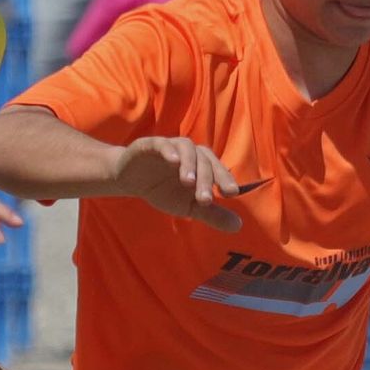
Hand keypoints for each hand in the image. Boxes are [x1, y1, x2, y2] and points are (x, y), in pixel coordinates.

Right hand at [109, 136, 242, 230]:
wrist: (130, 179)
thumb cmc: (164, 190)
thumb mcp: (188, 206)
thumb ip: (212, 213)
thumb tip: (238, 225)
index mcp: (200, 164)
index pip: (216, 169)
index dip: (224, 179)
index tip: (231, 193)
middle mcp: (188, 152)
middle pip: (203, 160)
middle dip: (205, 179)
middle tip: (205, 199)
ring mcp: (170, 146)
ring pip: (186, 148)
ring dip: (189, 164)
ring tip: (188, 182)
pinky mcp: (149, 145)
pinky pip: (161, 144)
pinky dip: (168, 150)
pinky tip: (172, 161)